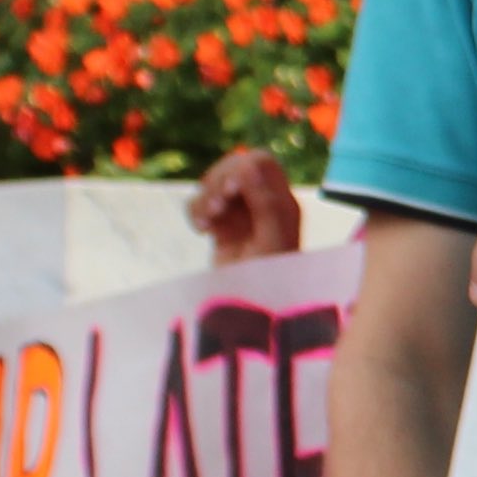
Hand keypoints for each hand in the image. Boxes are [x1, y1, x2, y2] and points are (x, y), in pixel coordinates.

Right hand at [188, 148, 304, 270]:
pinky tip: (202, 230)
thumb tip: (247, 164)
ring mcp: (239, 215)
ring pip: (213, 184)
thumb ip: (265, 201)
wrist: (252, 315)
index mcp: (281, 201)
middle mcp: (261, 203)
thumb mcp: (273, 239)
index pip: (260, 161)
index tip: (232, 192)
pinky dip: (195, 211)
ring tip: (208, 223)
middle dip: (219, 182)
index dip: (241, 168)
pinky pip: (199, 204)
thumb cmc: (271, 279)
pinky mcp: (220, 228)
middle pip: (233, 167)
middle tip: (217, 208)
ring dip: (205, 198)